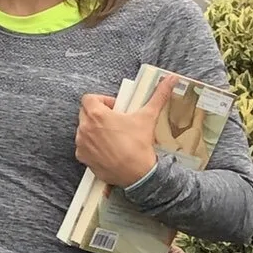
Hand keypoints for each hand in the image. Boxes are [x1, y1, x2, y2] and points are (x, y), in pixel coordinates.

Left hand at [76, 73, 176, 187]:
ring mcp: (81, 144)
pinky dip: (93, 145)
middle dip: (99, 114)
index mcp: (96, 115)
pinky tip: (109, 149)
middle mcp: (84, 128)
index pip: (89, 98)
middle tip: (116, 120)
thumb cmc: (139, 144)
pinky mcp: (82, 158)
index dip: (103, 100)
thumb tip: (171, 78)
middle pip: (85, 113)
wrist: (136, 173)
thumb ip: (158, 95)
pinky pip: (84, 146)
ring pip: (84, 130)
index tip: (116, 108)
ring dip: (95, 130)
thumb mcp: (148, 116)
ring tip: (113, 135)